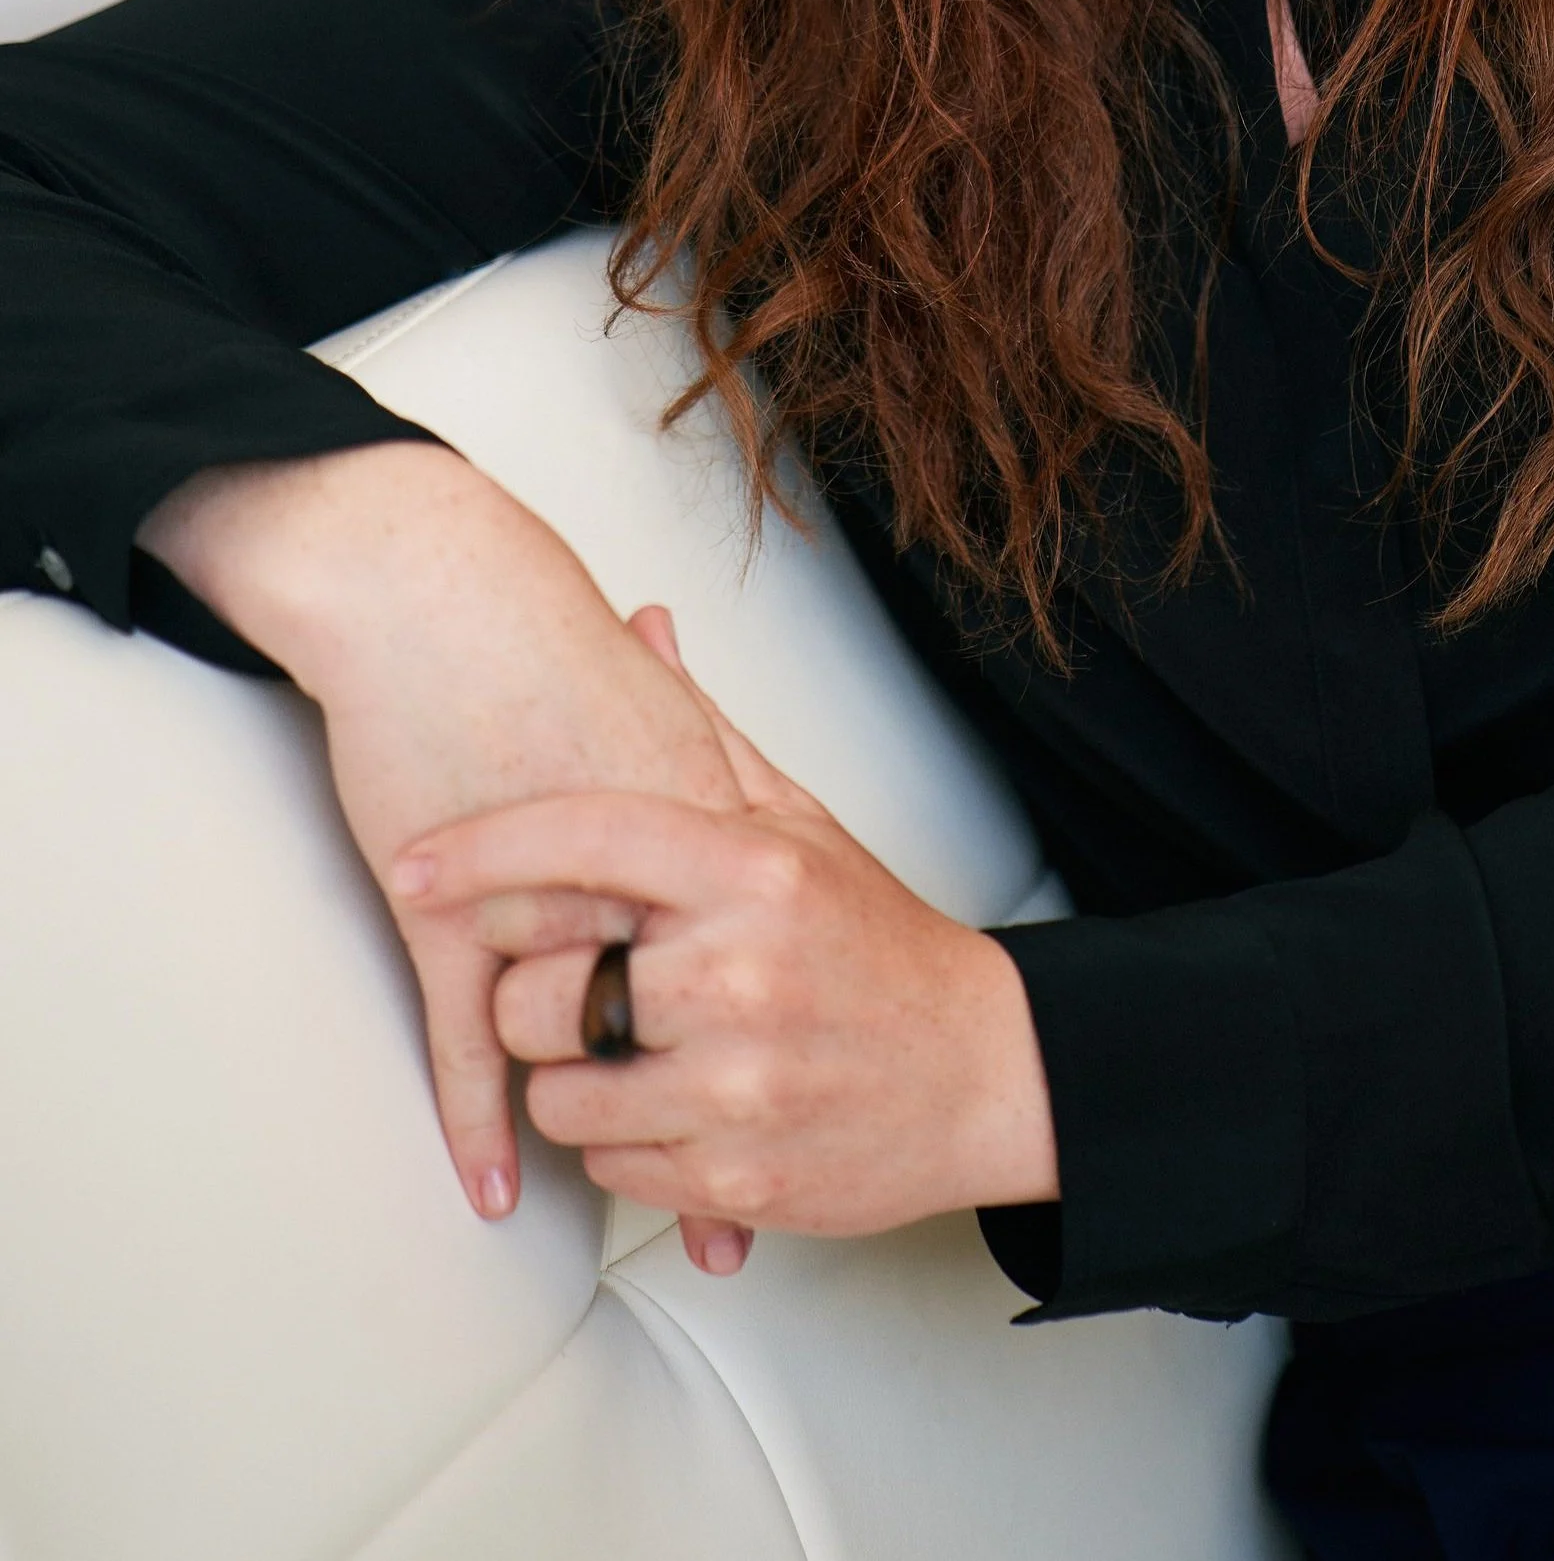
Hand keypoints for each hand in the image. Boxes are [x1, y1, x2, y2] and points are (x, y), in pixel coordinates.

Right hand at [138, 444, 756, 1270]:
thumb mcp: (647, 702)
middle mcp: (635, 865)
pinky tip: (499, 1189)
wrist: (437, 594)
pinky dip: (484, 1120)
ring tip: (692, 1221)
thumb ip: (705, 743)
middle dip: (745, 1107)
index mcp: (695, 813)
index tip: (852, 1093)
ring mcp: (539, 895)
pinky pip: (467, 1038)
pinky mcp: (450, 909)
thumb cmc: (536, 641)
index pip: (763, 948)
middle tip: (787, 1185)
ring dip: (633, 1140)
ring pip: (591, 1048)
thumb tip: (747, 788)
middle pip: (699, 1016)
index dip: (804, 1026)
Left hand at [391, 610, 1059, 1241]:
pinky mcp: (736, 1178)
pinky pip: (609, 1167)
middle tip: (563, 987)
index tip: (418, 864)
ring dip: (570, 1079)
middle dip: (527, 995)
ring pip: (558, 1093)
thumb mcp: (800, 824)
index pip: (583, 840)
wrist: (984, 1071)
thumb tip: (642, 629)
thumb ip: (702, 735)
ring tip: (627, 1050)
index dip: (480, 851)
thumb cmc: (878, 944)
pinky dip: (622, 1143)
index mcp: (753, 869)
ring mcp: (738, 1083)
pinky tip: (674, 1104)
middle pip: (539, 991)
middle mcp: (741, 972)